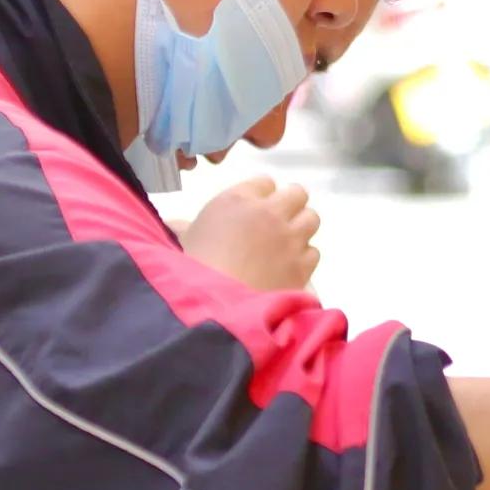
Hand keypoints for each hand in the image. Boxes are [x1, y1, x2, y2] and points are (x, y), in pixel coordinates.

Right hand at [177, 177, 318, 292]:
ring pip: (311, 218)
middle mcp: (269, 212)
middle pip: (296, 193)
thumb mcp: (182, 241)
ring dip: (300, 229)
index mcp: (237, 200)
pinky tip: (289, 268)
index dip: (261, 197)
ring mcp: (290, 237)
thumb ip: (184, 227)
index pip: (265, 182)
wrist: (216, 307)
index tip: (255, 211)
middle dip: (289, 206)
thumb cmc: (192, 272)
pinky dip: (303, 258)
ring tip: (287, 244)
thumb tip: (175, 224)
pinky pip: (313, 251)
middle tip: (278, 224)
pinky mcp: (303, 264)